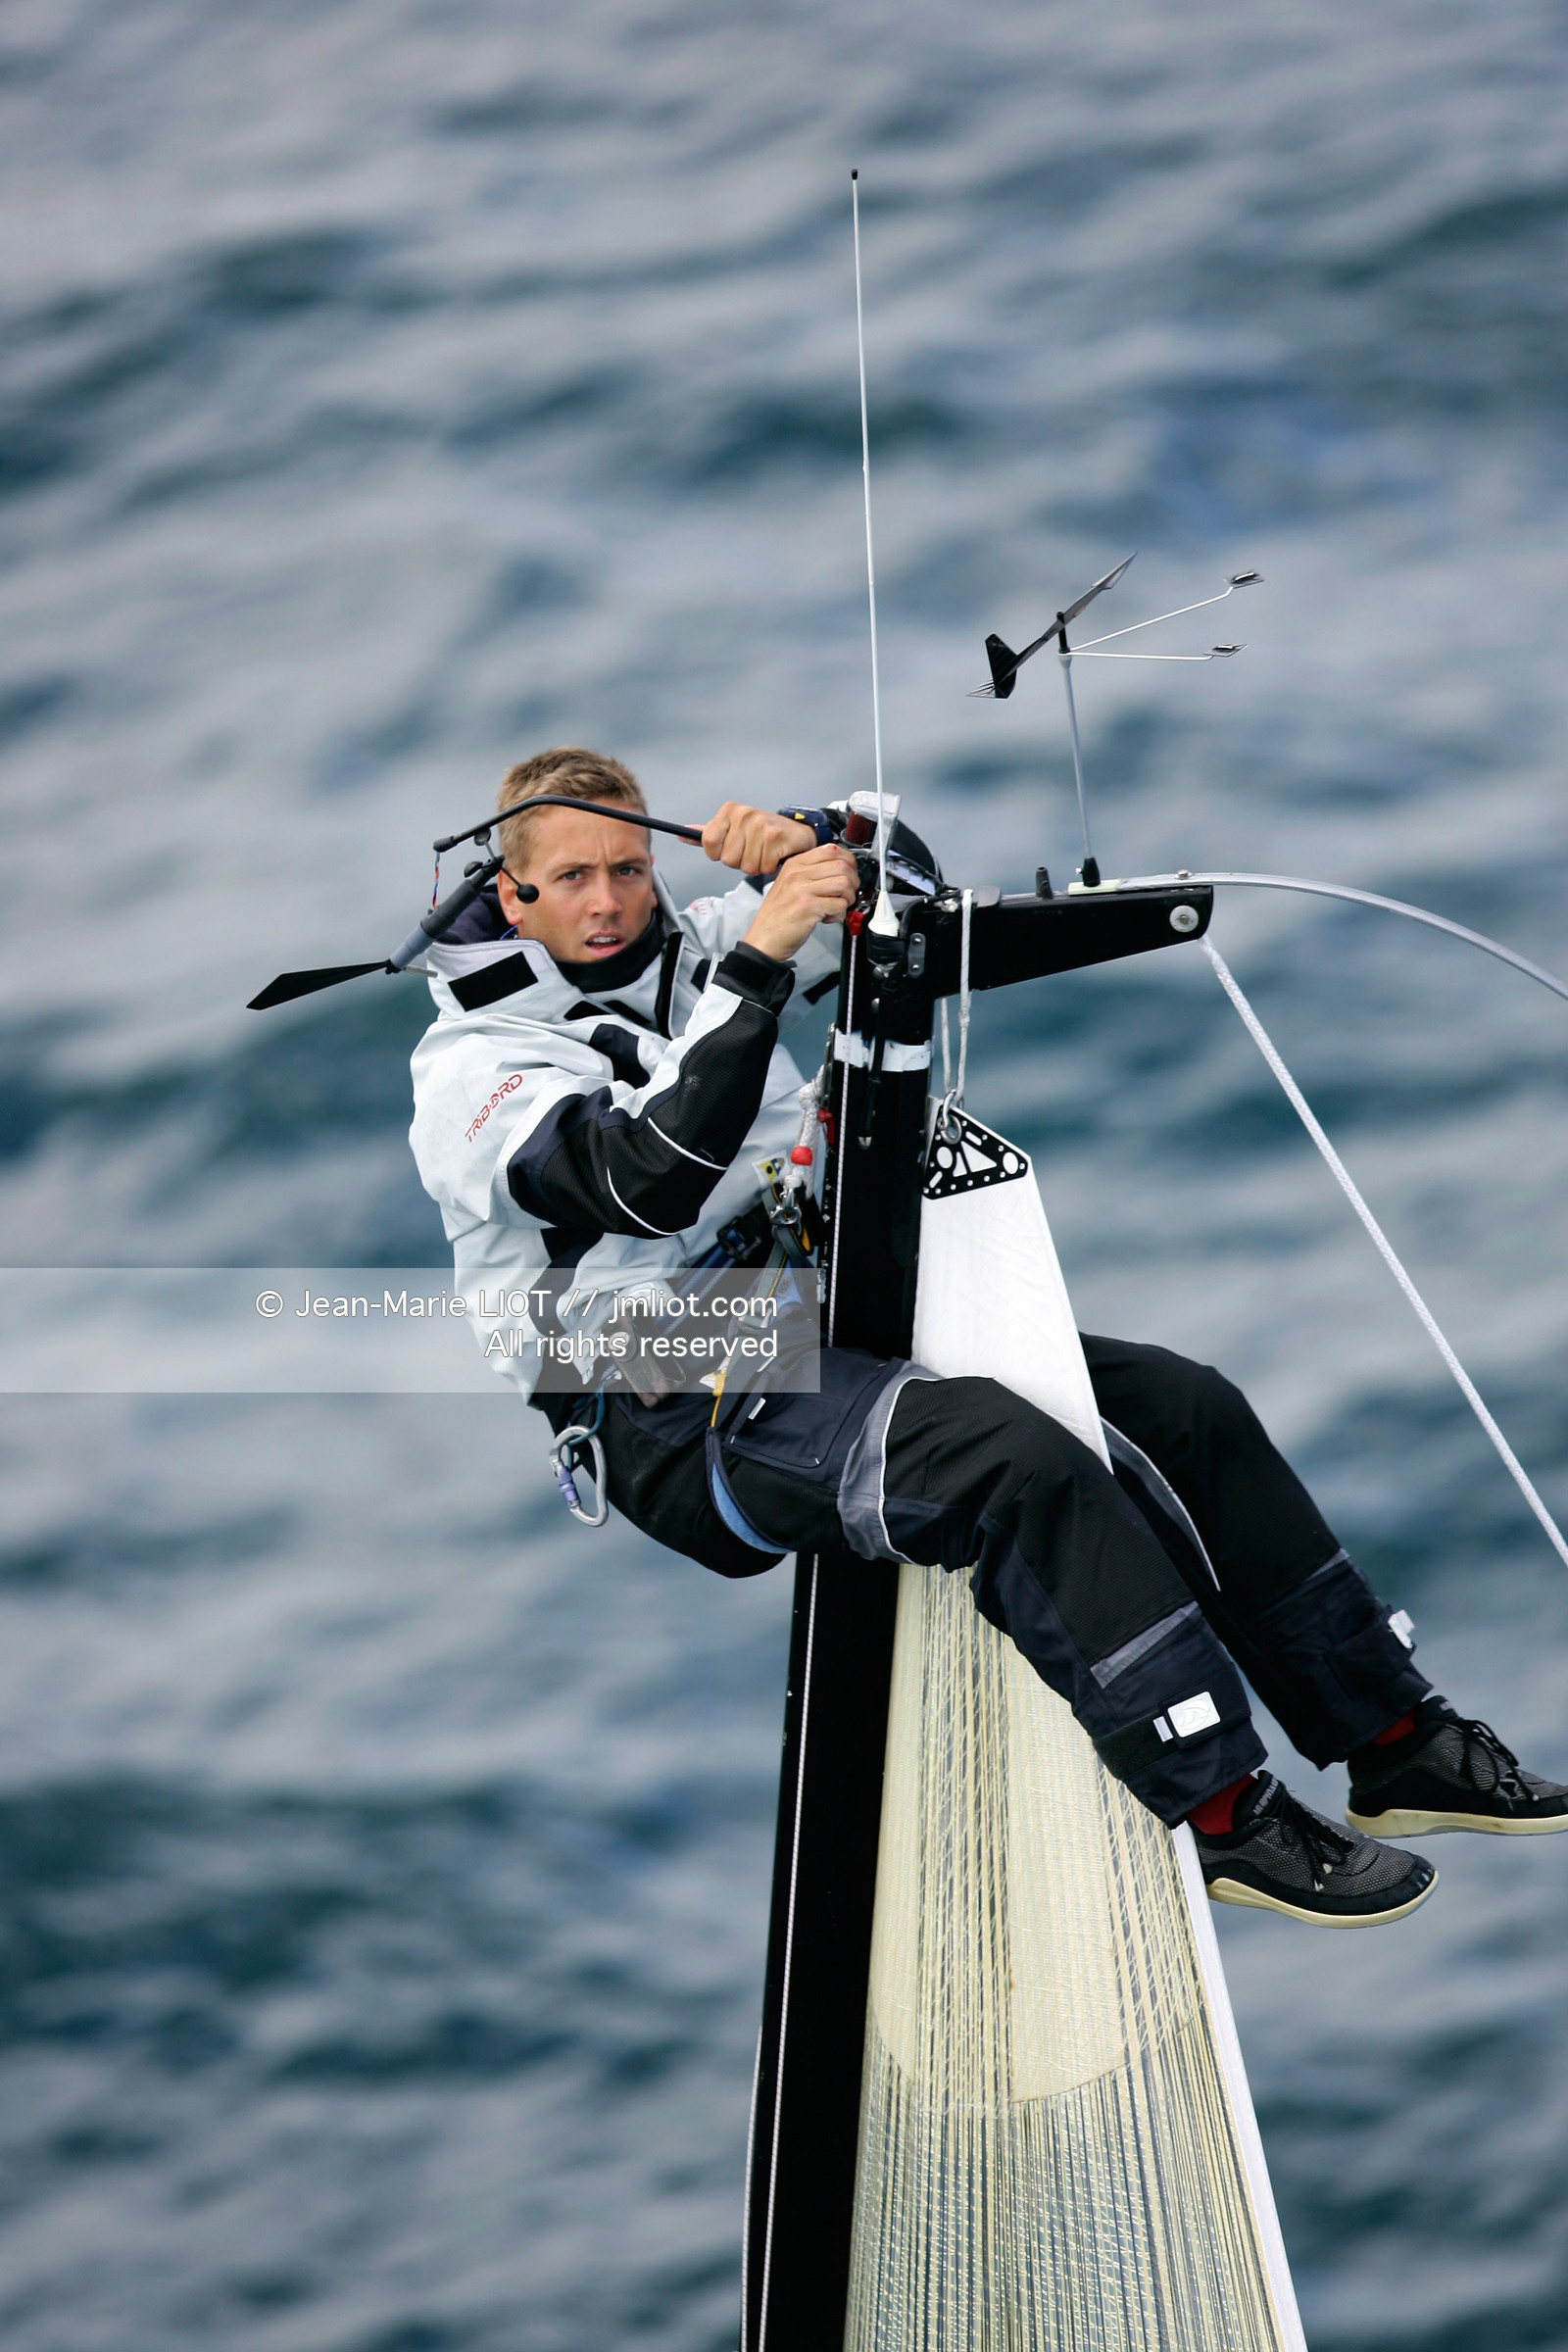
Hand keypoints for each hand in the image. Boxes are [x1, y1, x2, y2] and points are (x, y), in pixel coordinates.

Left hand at [701, 803, 817, 875]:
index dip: (720, 853)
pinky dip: (769, 866)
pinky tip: (775, 855)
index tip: (733, 846)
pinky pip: (762, 867)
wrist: (797, 831)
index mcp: (729, 810)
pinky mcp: (775, 837)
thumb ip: (707, 834)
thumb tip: (682, 835)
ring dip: (756, 865)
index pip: (709, 843)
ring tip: (765, 852)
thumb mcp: (732, 829)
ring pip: (745, 866)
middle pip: (727, 859)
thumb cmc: (763, 833)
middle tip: (754, 850)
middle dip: (740, 861)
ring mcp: (760, 825)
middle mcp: (744, 814)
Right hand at [741, 843, 858, 962]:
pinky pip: (839, 905)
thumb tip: (842, 868)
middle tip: (846, 894)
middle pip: (842, 865)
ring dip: (848, 898)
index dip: (848, 862)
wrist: (763, 939)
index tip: (849, 874)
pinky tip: (828, 918)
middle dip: (852, 882)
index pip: (831, 849)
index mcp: (794, 865)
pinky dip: (840, 914)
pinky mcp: (808, 907)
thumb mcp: (789, 885)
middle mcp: (798, 874)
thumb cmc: (777, 916)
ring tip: (837, 906)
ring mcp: (802, 889)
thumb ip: (811, 874)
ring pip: (844, 883)